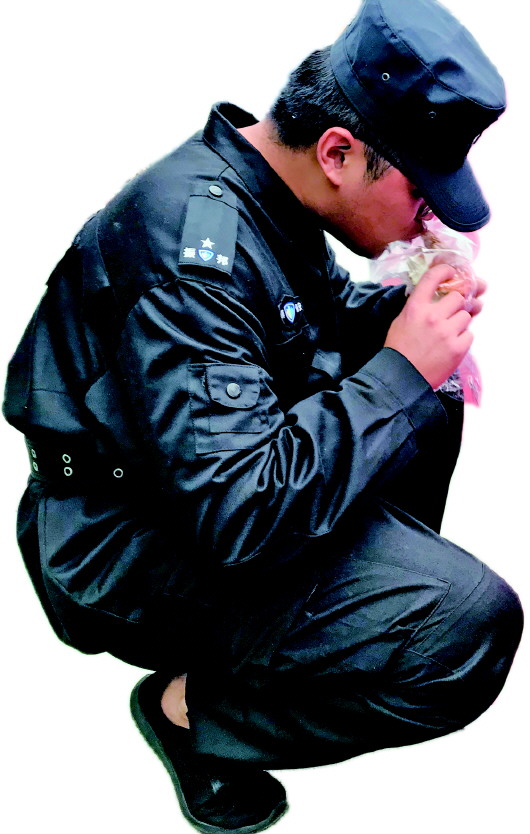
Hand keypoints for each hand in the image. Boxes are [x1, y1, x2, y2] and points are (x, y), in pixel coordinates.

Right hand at [384, 264, 476, 388]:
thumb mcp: (401, 321)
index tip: (451, 273)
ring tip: (448, 335)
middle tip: (449, 315)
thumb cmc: (399, 350)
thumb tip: (435, 295)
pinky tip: (449, 347)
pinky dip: (462, 340)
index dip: (445, 271)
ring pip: (465, 316)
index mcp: (415, 307)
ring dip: (459, 323)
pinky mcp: (458, 348)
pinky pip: (469, 335)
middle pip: (457, 297)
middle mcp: (432, 316)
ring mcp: (447, 332)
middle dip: (455, 305)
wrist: (401, 379)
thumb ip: (418, 306)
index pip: (433, 277)